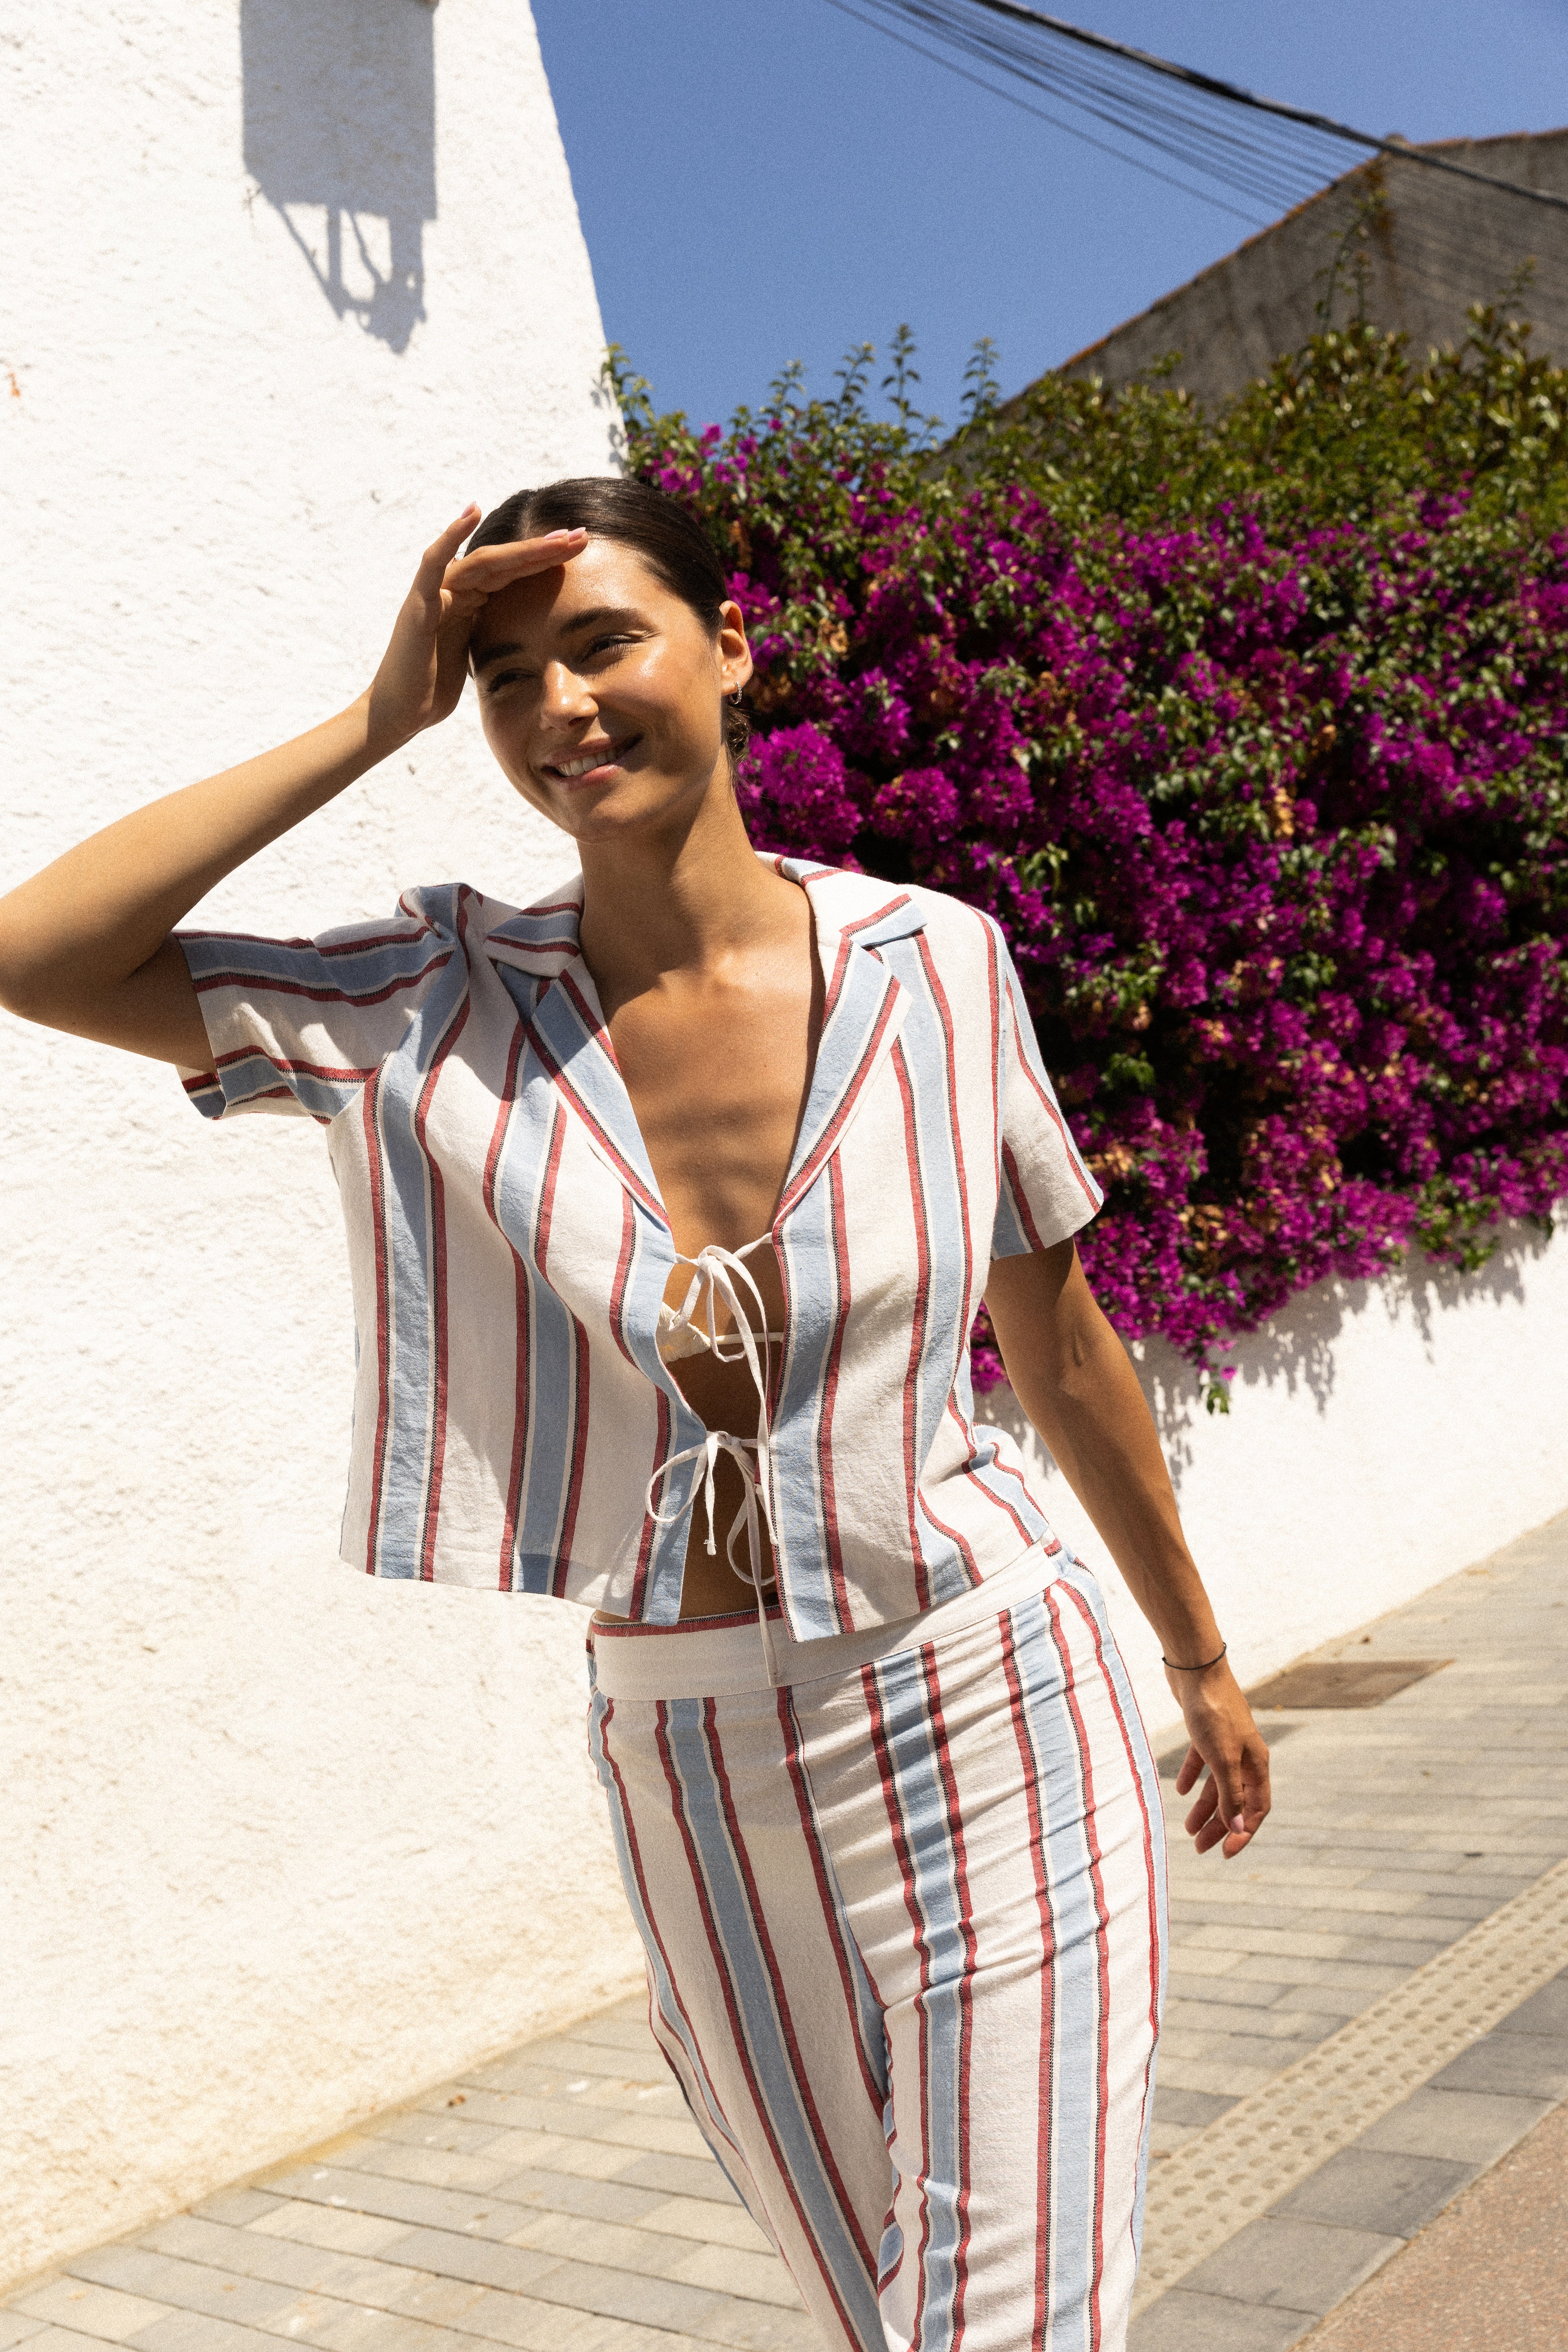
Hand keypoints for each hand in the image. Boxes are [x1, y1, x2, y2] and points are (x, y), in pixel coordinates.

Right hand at [363, 508, 587, 751]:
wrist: (399, 715)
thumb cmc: (433, 692)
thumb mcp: (477, 656)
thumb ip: (492, 633)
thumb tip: (527, 633)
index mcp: (471, 603)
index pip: (514, 575)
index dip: (546, 561)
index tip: (582, 550)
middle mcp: (454, 591)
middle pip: (505, 562)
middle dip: (544, 550)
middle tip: (583, 536)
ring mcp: (436, 595)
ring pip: (483, 560)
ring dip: (521, 548)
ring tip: (558, 537)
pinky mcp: (419, 605)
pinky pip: (433, 563)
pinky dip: (451, 535)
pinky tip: (472, 509)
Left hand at [1167, 1657, 1270, 1858]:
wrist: (1195, 1668)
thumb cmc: (1212, 1713)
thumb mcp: (1222, 1759)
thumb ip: (1231, 1795)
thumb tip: (1238, 1829)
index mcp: (1256, 1763)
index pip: (1256, 1808)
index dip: (1243, 1832)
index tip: (1224, 1852)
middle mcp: (1244, 1755)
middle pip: (1235, 1800)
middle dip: (1219, 1825)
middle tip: (1199, 1847)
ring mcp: (1225, 1742)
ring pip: (1217, 1784)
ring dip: (1204, 1807)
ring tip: (1187, 1828)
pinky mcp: (1206, 1731)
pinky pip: (1202, 1761)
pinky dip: (1192, 1777)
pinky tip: (1178, 1790)